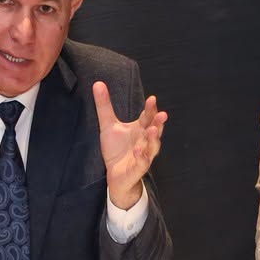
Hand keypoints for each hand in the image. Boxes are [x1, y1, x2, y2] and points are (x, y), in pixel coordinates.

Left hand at [94, 82, 167, 209]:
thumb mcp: (108, 126)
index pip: (148, 117)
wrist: (115, 175)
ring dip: (153, 139)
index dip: (150, 109)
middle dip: (159, 122)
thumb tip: (97, 83)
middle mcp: (145, 141)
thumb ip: (104, 106)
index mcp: (140, 129)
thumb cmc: (116, 150)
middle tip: (163, 114)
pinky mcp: (137, 168)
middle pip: (154, 130)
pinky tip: (137, 150)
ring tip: (152, 130)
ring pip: (152, 147)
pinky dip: (141, 157)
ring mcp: (143, 155)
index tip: (152, 99)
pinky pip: (142, 162)